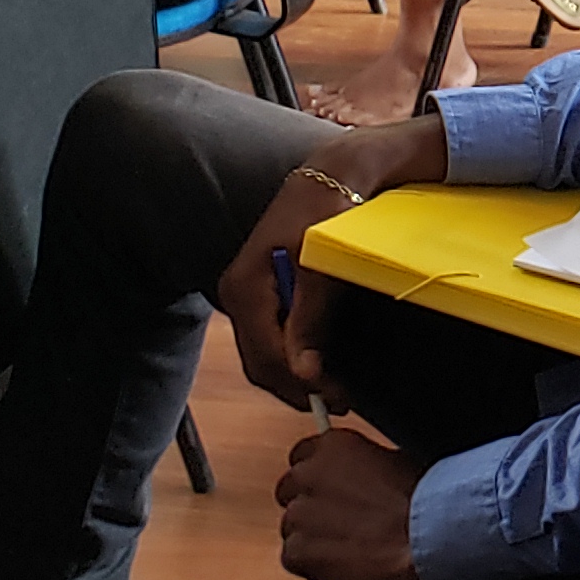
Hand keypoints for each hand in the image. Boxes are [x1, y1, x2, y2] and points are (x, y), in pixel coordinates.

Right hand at [216, 122, 439, 406]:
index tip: (336, 397)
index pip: (266, 355)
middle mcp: (239, 297)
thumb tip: (302, 371)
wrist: (330, 178)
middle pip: (261, 363)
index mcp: (245, 288)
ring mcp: (249, 297)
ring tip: (335, 389)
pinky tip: (321, 364)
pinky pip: (272, 340)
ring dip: (296, 378)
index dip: (300, 383)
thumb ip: (310, 318)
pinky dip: (294, 359)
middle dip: (297, 388)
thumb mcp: (321, 266)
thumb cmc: (327, 214)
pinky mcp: (264, 296)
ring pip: (265, 356)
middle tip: (340, 401)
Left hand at [276, 425, 431, 579]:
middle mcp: (307, 474)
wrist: (429, 537)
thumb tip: (359, 475)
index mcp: (332, 445)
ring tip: (348, 547)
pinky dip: (313, 564)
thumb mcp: (395, 460)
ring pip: (292, 527)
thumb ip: (362, 464)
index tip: (333, 491)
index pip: (303, 456)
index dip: (320, 478)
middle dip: (312, 506)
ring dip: (313, 536)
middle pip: (290, 491)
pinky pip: (294, 558)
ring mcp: (298, 515)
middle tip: (342, 522)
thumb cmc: (424, 499)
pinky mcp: (297, 552)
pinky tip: (343, 565)